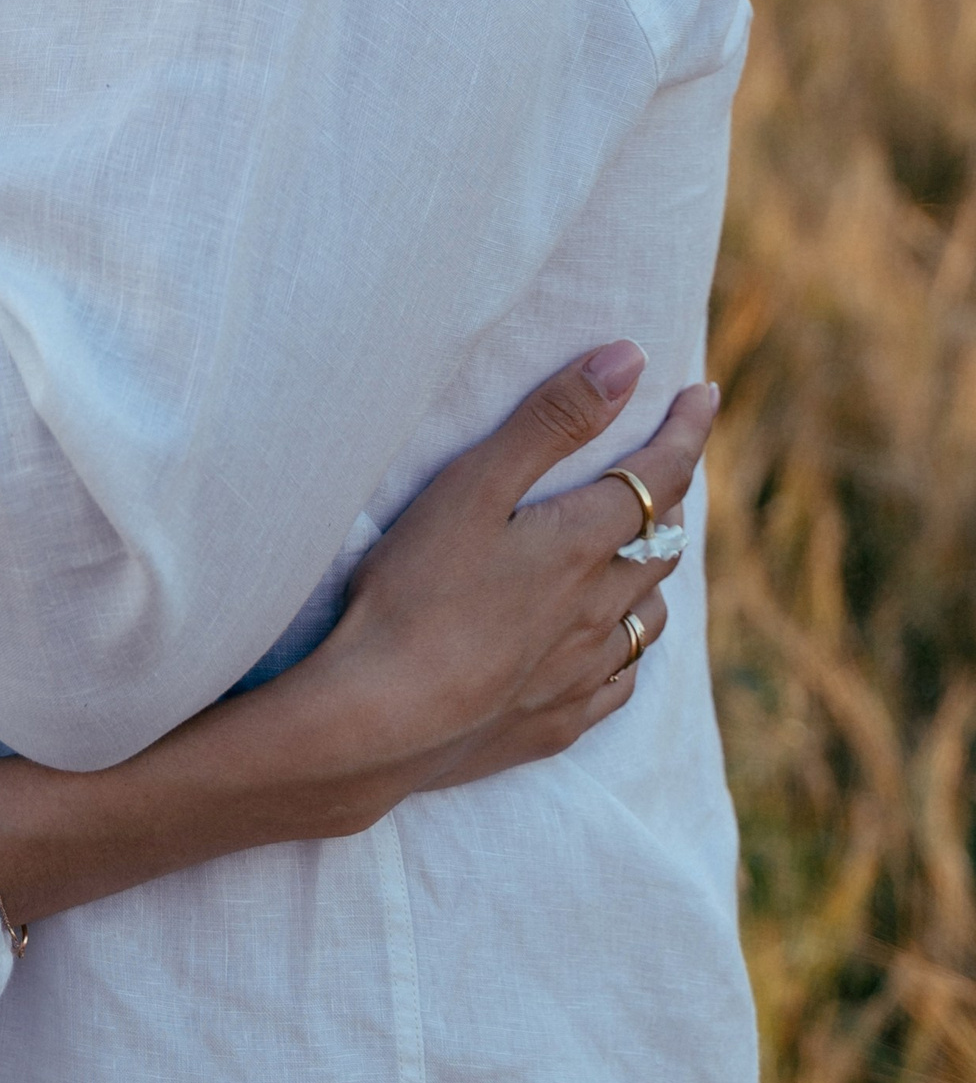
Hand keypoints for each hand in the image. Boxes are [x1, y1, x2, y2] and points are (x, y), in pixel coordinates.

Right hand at [320, 341, 718, 795]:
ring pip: (649, 615)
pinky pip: (621, 680)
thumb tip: (629, 360)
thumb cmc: (414, 591)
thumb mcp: (473, 485)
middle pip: (660, 542)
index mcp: (582, 544)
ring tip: (640, 554)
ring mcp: (582, 671)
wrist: (381, 719)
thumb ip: (550, 420)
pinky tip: (609, 646)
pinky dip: (627, 647)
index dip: (685, 430)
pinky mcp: (557, 722)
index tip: (701, 393)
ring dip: (652, 573)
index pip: (658, 474)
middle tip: (665, 465)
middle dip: (669, 495)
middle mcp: (600, 608)